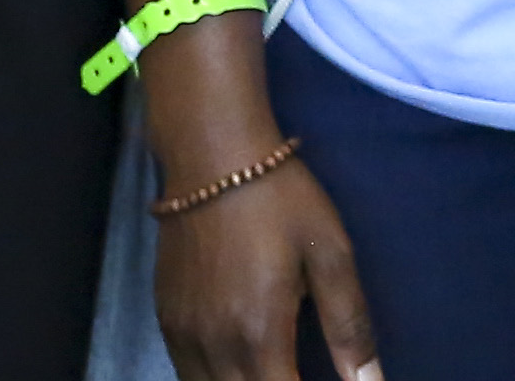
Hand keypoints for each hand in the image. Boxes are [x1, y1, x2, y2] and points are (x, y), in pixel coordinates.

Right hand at [154, 149, 377, 380]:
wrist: (212, 156)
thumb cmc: (281, 201)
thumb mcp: (330, 254)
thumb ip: (349, 325)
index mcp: (259, 334)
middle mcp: (214, 346)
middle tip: (296, 369)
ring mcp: (183, 335)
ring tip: (275, 367)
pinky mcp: (165, 320)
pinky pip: (186, 373)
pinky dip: (213, 380)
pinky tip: (240, 365)